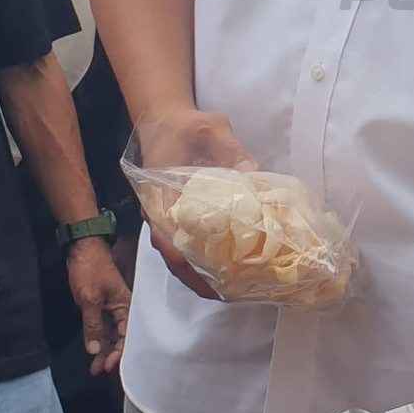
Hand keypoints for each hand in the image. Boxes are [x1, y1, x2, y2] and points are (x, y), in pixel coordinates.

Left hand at [66, 237, 133, 376]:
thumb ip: (92, 325)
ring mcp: (110, 308)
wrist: (82, 248)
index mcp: (126, 306)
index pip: (127, 335)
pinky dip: (97, 339)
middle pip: (120, 337)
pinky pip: (102, 327)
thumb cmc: (90, 270)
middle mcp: (121, 309)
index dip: (119, 352)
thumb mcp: (90, 298)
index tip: (108, 366)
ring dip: (103, 350)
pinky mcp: (99, 307)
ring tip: (94, 368)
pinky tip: (93, 351)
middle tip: (99, 371)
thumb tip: (94, 351)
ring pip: (110, 334)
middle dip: (110, 355)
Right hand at [136, 106, 255, 299]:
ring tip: (237, 287)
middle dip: (202, 280)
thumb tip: (253, 174)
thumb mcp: (210, 128)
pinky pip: (190, 244)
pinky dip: (207, 258)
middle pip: (175, 259)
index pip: (167, 242)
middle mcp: (160, 215)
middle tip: (234, 294)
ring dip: (204, 273)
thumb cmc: (185, 125)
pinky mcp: (180, 216)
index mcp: (160, 198)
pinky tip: (233, 264)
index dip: (187, 267)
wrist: (165, 119)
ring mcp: (168, 218)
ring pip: (181, 256)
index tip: (212, 283)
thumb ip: (230, 149)